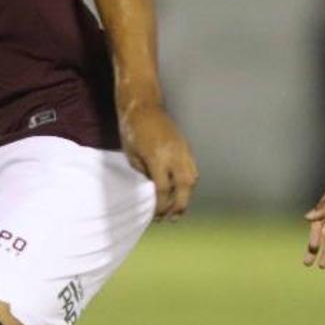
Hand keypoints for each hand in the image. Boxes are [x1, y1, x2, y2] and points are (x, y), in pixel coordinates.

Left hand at [120, 102, 197, 219]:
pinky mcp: (186, 146)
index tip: (156, 216)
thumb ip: (146, 174)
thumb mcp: (132, 156)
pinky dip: (188, 182)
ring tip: (178, 207)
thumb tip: (155, 189)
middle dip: (179, 205)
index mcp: (157, 158)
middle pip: (184, 187)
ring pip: (192, 178)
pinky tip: (181, 190)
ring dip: (186, 195)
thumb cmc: (132, 130)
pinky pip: (192, 168)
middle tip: (172, 218)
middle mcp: (174, 155)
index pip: (163, 190)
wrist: (143, 106)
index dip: (161, 206)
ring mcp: (183, 149)